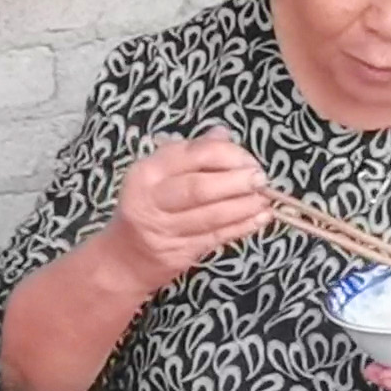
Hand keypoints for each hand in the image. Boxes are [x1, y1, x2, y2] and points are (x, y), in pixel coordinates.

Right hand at [102, 132, 270, 291]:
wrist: (125, 256)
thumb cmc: (149, 206)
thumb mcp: (160, 174)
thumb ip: (192, 153)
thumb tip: (222, 134)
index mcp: (149, 171)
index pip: (193, 155)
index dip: (228, 155)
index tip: (249, 159)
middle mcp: (154, 199)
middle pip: (199, 188)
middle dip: (236, 182)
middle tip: (260, 179)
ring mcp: (166, 229)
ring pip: (211, 216)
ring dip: (244, 206)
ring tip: (265, 199)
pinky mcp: (181, 252)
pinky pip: (217, 237)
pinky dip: (242, 227)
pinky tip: (260, 218)